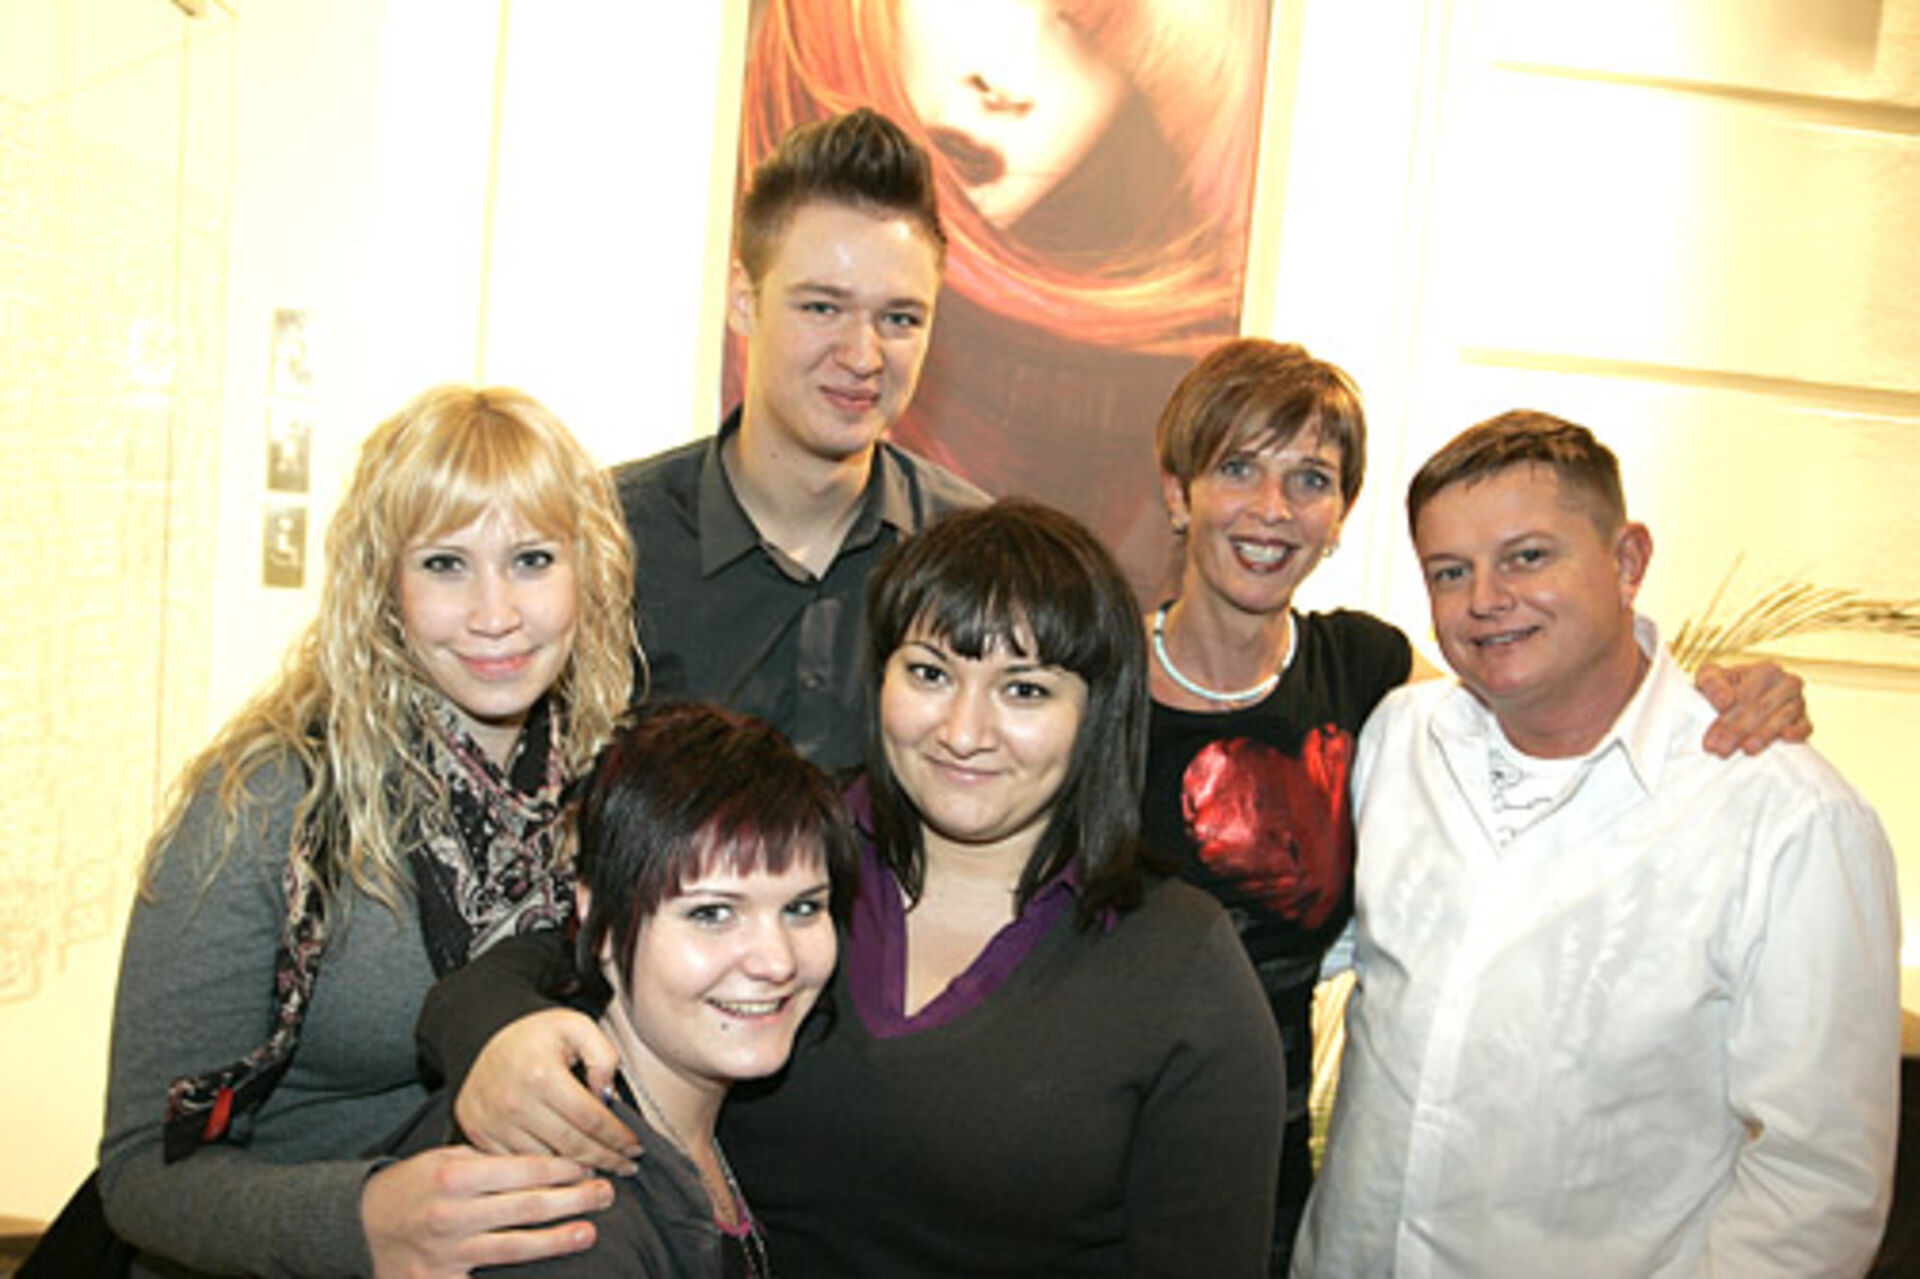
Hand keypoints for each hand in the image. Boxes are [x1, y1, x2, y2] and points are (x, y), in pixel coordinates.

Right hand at [362, 1146, 607, 1277]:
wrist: (358, 1227)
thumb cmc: (410, 1186)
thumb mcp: (442, 1159)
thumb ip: (488, 1160)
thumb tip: (543, 1158)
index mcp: (455, 1176)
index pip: (522, 1169)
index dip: (561, 1168)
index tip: (587, 1165)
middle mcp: (452, 1215)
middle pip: (526, 1207)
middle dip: (572, 1200)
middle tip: (605, 1194)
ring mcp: (447, 1252)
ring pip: (514, 1246)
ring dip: (556, 1239)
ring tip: (588, 1232)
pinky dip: (516, 1277)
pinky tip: (545, 1276)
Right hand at [455, 1008, 640, 1174]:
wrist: (486, 1037)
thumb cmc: (537, 1035)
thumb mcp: (577, 1027)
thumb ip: (603, 1057)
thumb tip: (609, 1099)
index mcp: (541, 1075)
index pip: (590, 1119)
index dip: (618, 1137)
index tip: (636, 1148)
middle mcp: (513, 1102)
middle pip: (571, 1146)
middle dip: (607, 1160)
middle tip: (627, 1166)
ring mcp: (493, 1122)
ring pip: (546, 1163)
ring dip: (578, 1172)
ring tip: (603, 1171)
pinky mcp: (480, 1135)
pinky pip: (519, 1165)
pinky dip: (546, 1175)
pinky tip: (567, 1172)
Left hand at [1695, 660, 1811, 757]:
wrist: (1738, 699)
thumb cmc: (1723, 688)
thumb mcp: (1709, 678)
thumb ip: (1712, 683)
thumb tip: (1725, 701)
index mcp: (1765, 670)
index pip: (1745, 696)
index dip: (1726, 719)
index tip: (1711, 740)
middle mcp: (1786, 682)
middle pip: (1761, 708)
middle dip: (1738, 731)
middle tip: (1722, 750)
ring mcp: (1798, 701)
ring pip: (1781, 717)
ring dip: (1763, 735)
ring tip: (1746, 749)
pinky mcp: (1805, 720)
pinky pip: (1805, 726)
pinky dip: (1798, 731)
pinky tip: (1786, 738)